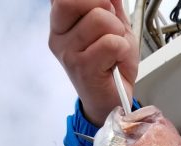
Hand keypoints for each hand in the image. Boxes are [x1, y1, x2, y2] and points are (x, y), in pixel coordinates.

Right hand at [49, 0, 138, 126]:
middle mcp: (59, 36)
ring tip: (117, 49)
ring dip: (117, 32)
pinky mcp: (82, 68)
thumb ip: (111, 5)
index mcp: (62, 23)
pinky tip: (117, 60)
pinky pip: (110, 43)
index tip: (105, 6)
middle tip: (112, 26)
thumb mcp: (114, 28)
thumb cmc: (111, 67)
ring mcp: (68, 53)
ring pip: (99, 19)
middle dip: (102, 5)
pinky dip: (122, 49)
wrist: (113, 101)